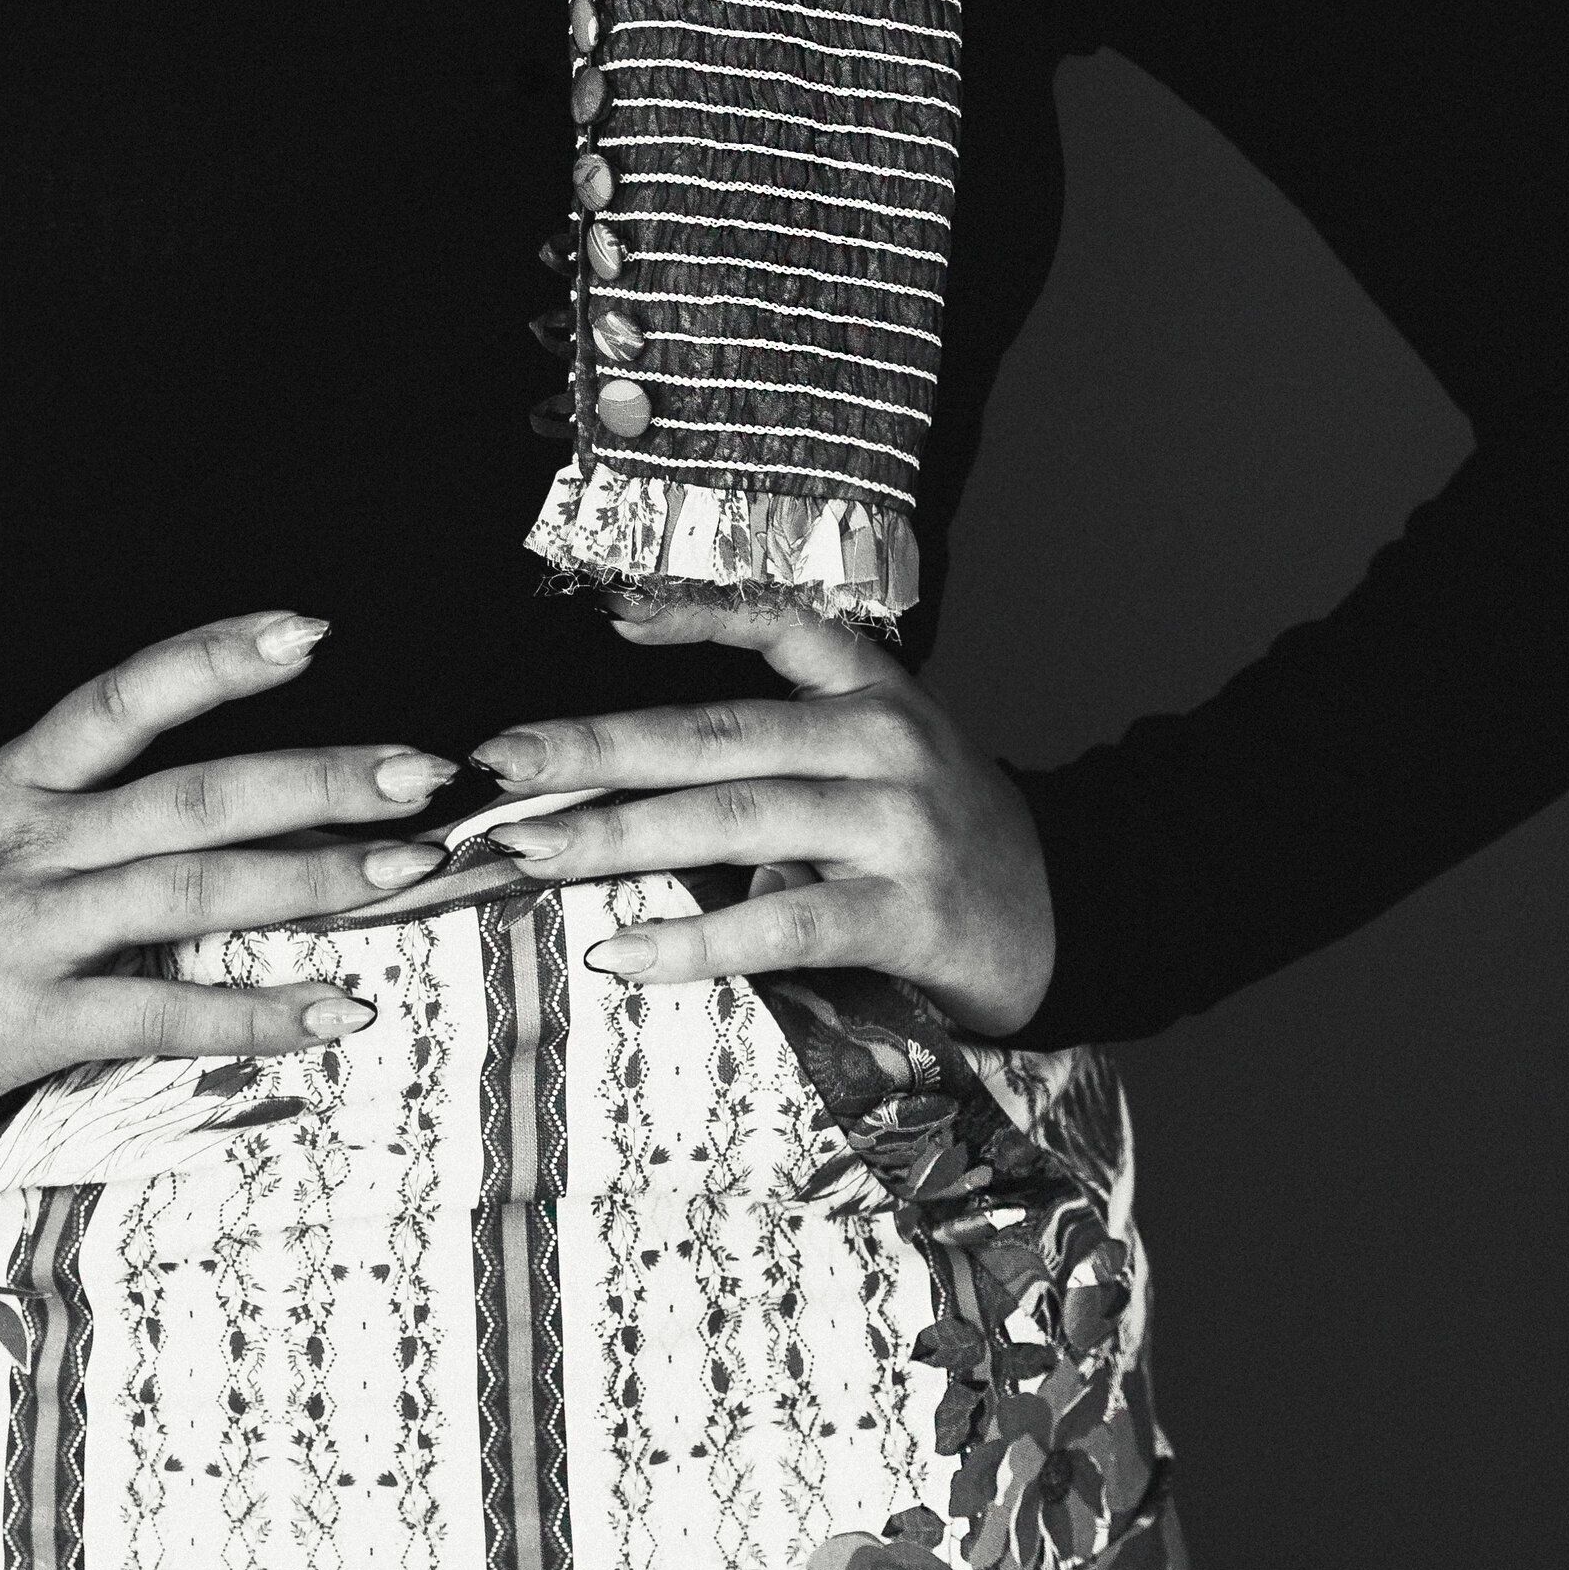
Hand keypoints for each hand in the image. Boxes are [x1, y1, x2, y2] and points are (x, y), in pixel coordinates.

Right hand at [0, 614, 451, 1143]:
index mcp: (12, 778)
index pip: (127, 695)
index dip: (218, 656)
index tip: (313, 628)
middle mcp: (37, 844)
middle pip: (196, 795)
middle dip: (320, 777)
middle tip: (426, 766)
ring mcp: (41, 930)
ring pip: (197, 895)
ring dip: (316, 882)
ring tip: (414, 868)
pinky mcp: (38, 1020)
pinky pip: (163, 1016)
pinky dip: (256, 1017)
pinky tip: (339, 1012)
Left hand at [466, 601, 1054, 1036]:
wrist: (1070, 914)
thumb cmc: (941, 838)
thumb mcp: (878, 762)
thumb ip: (781, 756)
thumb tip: (634, 779)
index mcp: (870, 692)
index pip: (778, 627)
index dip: (692, 616)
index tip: (607, 617)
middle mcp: (879, 741)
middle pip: (715, 733)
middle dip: (595, 748)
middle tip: (498, 763)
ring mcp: (894, 824)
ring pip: (735, 817)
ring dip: (619, 836)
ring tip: (530, 850)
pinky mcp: (906, 911)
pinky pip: (783, 921)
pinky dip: (696, 939)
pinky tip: (625, 953)